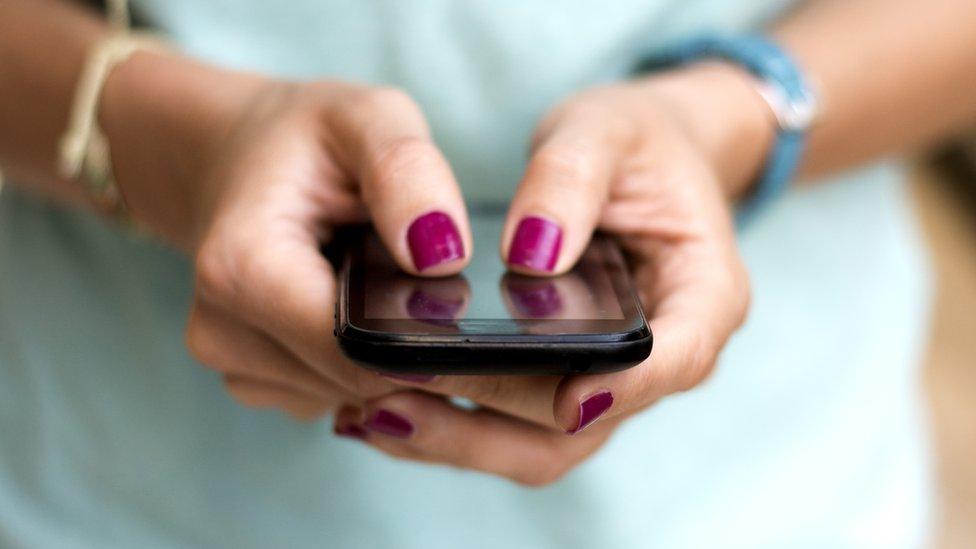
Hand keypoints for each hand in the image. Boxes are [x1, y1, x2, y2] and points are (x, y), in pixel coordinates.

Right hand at [102, 53, 474, 419]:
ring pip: (355, 397)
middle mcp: (222, 331)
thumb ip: (407, 173)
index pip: (355, 349)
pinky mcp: (256, 381)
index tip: (459, 304)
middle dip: (411, 345)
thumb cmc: (306, 139)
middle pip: (359, 381)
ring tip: (382, 285)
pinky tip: (360, 310)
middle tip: (427, 283)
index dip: (422, 337)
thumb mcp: (365, 118)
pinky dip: (365, 362)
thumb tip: (441, 257)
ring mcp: (233, 365)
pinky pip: (337, 396)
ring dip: (390, 355)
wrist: (237, 159)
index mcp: (242, 268)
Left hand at [335, 64, 773, 484]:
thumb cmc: (633, 143)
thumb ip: (570, 179)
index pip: (677, 358)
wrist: (636, 160)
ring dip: (459, 440)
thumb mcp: (604, 130)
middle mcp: (661, 356)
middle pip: (586, 422)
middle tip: (396, 398)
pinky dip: (451, 425)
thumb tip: (529, 253)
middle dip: (493, 424)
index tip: (565, 397)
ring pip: (541, 444)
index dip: (625, 387)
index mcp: (702, 294)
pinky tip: (383, 404)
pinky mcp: (561, 384)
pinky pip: (511, 427)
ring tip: (370, 413)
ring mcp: (608, 380)